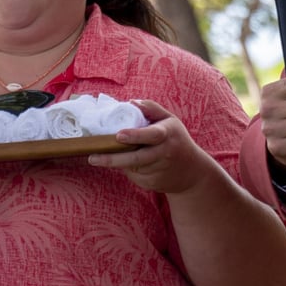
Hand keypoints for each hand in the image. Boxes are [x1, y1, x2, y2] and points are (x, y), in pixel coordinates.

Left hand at [87, 100, 210, 193]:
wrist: (193, 172)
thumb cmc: (177, 139)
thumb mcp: (170, 120)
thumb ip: (151, 108)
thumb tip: (130, 102)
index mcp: (168, 135)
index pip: (152, 135)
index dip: (135, 135)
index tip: (118, 135)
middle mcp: (164, 154)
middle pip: (136, 159)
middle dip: (113, 159)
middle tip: (93, 157)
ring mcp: (158, 171)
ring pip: (131, 168)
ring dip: (118, 162)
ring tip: (107, 156)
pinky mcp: (152, 184)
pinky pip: (133, 176)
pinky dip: (127, 170)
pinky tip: (132, 164)